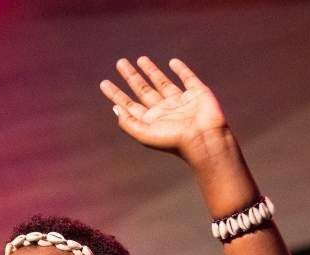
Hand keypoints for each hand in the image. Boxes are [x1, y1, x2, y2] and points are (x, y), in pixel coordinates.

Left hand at [99, 57, 228, 162]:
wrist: (204, 139)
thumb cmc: (174, 140)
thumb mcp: (145, 134)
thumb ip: (129, 123)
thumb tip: (115, 108)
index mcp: (151, 120)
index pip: (129, 104)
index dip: (116, 94)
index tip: (104, 83)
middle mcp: (164, 110)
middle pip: (143, 90)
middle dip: (131, 77)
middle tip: (120, 63)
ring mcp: (180, 101)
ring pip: (162, 82)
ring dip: (151, 71)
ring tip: (140, 59)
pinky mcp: (197, 93)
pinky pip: (187, 78)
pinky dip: (181, 70)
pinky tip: (173, 62)